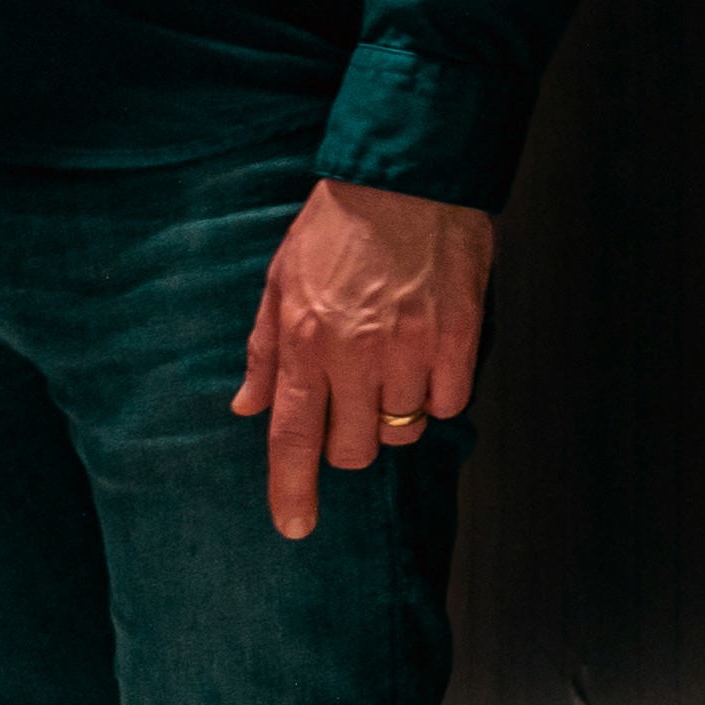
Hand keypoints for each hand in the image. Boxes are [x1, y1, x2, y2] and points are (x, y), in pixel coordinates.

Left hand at [229, 175, 494, 539]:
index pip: (293, 438)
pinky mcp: (458, 336)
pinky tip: (431, 363)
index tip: (294, 528)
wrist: (410, 176)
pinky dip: (439, 395)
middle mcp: (356, 354)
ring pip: (402, 430)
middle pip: (352, 448)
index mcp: (305, 342)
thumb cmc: (338, 224)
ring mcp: (411, 348)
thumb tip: (246, 406)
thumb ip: (264, 350)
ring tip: (395, 370)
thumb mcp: (281, 278)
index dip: (291, 491)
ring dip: (395, 415)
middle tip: (356, 403)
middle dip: (350, 440)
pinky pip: (450, 402)